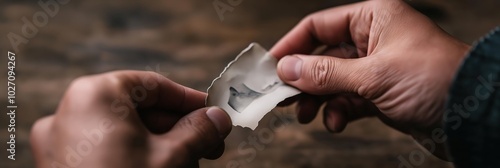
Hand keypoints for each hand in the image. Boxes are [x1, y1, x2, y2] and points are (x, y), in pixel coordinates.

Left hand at [30, 71, 231, 167]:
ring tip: (189, 166)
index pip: (154, 85)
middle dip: (179, 130)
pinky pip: (108, 150)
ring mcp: (62, 142)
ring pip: (125, 133)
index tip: (213, 114)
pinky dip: (137, 157)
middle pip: (140, 110)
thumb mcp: (172, 157)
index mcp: (95, 95)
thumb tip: (218, 118)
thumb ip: (199, 130)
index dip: (189, 101)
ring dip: (162, 146)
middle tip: (209, 146)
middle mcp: (70, 112)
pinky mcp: (62, 166)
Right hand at [271, 0, 468, 158]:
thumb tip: (286, 68)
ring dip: (318, 99)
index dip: (291, 45)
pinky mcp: (382, 93)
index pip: (318, 25)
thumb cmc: (435, 79)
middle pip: (322, 55)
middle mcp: (373, 39)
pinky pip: (348, 99)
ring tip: (306, 115)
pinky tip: (337, 122)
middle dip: (303, 79)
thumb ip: (326, 72)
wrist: (474, 116)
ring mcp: (377, 68)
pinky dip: (339, 111)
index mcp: (373, 19)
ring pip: (333, 80)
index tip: (270, 66)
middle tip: (283, 97)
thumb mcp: (373, 74)